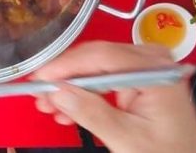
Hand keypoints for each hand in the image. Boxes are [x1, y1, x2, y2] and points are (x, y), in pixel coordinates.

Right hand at [32, 42, 195, 152]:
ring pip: (94, 66)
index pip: (103, 56)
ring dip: (70, 86)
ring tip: (48, 107)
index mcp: (156, 70)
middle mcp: (151, 58)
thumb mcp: (128, 140)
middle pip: (96, 58)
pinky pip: (102, 75)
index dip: (67, 65)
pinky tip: (66, 108)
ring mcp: (144, 64)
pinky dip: (84, 91)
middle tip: (40, 97)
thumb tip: (58, 93)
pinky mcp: (136, 74)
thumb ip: (92, 114)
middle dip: (65, 78)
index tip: (40, 79)